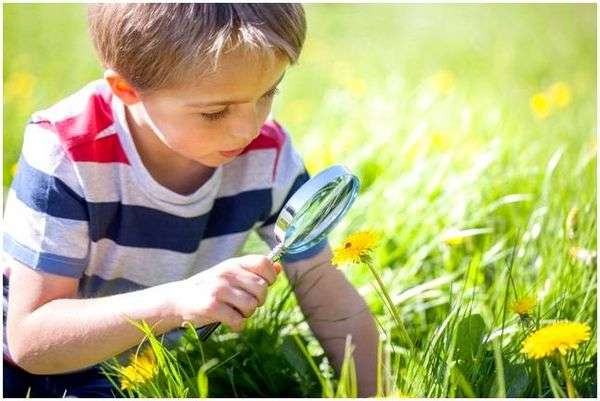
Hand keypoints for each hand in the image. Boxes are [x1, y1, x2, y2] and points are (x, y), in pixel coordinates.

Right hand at [167, 255, 281, 331]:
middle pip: (262, 288)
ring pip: (252, 306)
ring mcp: (219, 289)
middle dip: (258, 301)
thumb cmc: (209, 287)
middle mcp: (227, 273)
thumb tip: (279, 267)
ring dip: (246, 314)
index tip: (263, 286)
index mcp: (234, 263)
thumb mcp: (230, 274)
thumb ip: (253, 271)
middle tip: (245, 304)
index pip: (264, 263)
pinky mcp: (211, 306)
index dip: (269, 277)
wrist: (177, 299)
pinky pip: (239, 321)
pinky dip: (238, 325)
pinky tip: (229, 322)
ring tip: (234, 311)